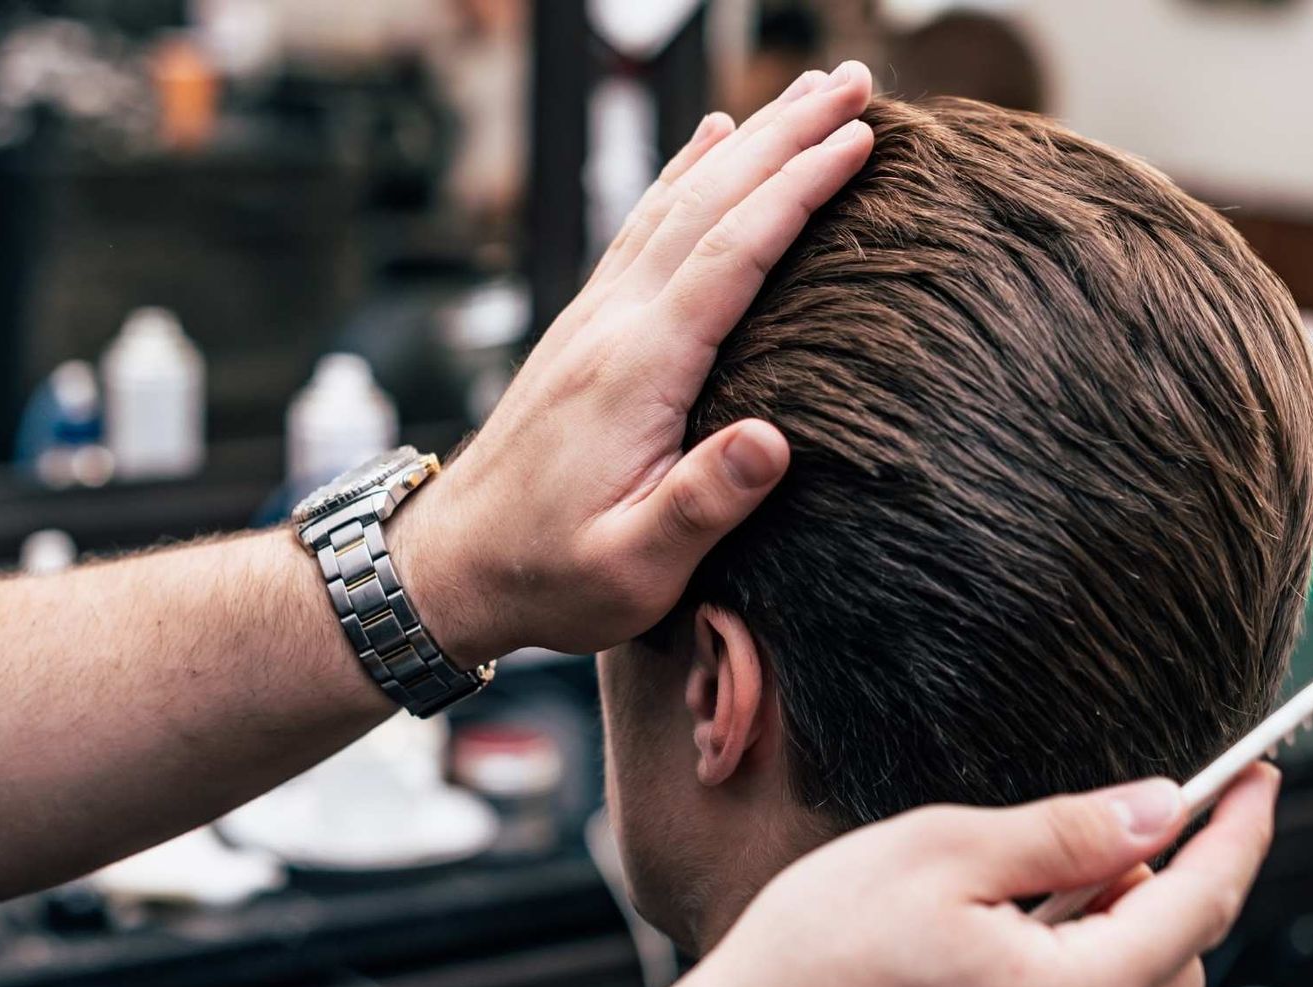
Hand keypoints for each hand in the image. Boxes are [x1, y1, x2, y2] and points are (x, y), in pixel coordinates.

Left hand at [395, 62, 875, 660]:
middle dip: (787, 135)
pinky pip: (645, 225)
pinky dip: (686, 171)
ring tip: (809, 94)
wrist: (452, 567)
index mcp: (637, 370)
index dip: (798, 191)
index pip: (731, 254)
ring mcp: (594, 315)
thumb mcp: (634, 570)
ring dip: (747, 139)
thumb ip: (700, 505)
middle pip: (709, 202)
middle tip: (858, 83)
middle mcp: (612, 322)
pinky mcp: (586, 325)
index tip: (860, 140)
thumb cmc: (551, 576)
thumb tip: (772, 442)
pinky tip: (711, 139)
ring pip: (677, 200)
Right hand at [595, 765, 1281, 986]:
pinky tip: (1020, 930)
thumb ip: (1067, 833)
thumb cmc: (816, 962)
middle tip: (1122, 817)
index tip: (1260, 778)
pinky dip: (1087, 964)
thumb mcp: (941, 855)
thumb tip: (1160, 808)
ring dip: (1126, 923)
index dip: (1241, 827)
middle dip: (1176, 876)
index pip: (1203, 899)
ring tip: (1047, 876)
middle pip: (1185, 954)